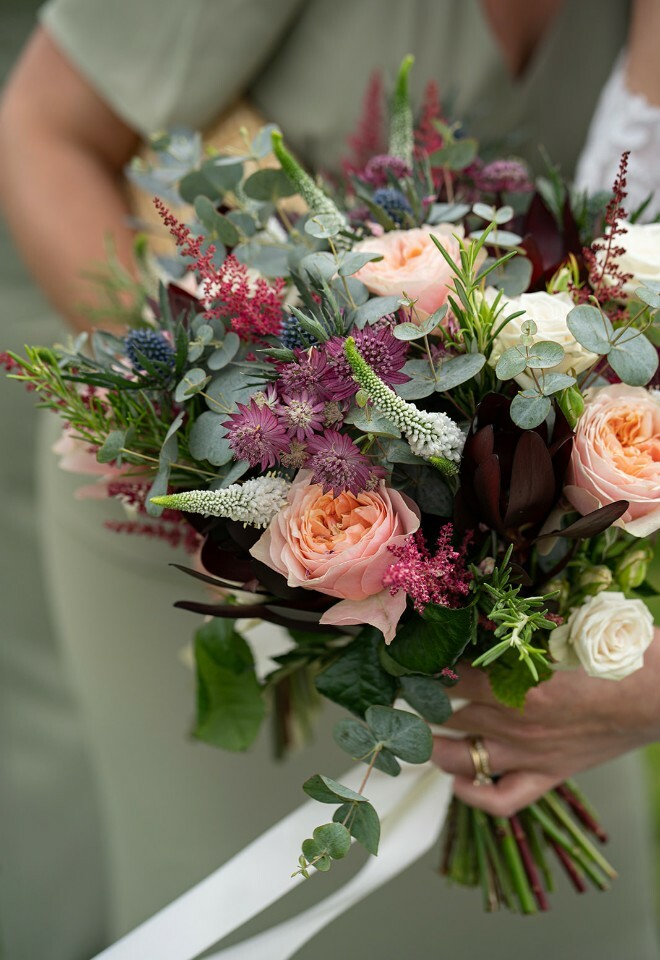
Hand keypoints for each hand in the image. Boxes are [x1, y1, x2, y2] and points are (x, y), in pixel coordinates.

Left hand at [432, 629, 659, 815]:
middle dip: (424, 701)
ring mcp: (530, 754)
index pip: (452, 675)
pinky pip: (501, 799)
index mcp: (518, 683)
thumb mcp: (563, 631)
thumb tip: (479, 620)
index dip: (428, 666)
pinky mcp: (549, 775)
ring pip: (460, 758)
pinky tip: (459, 781)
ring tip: (421, 732)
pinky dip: (473, 795)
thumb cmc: (616, 655)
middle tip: (410, 689)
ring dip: (435, 745)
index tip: (414, 657)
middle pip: (449, 713)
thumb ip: (518, 632)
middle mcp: (516, 722)